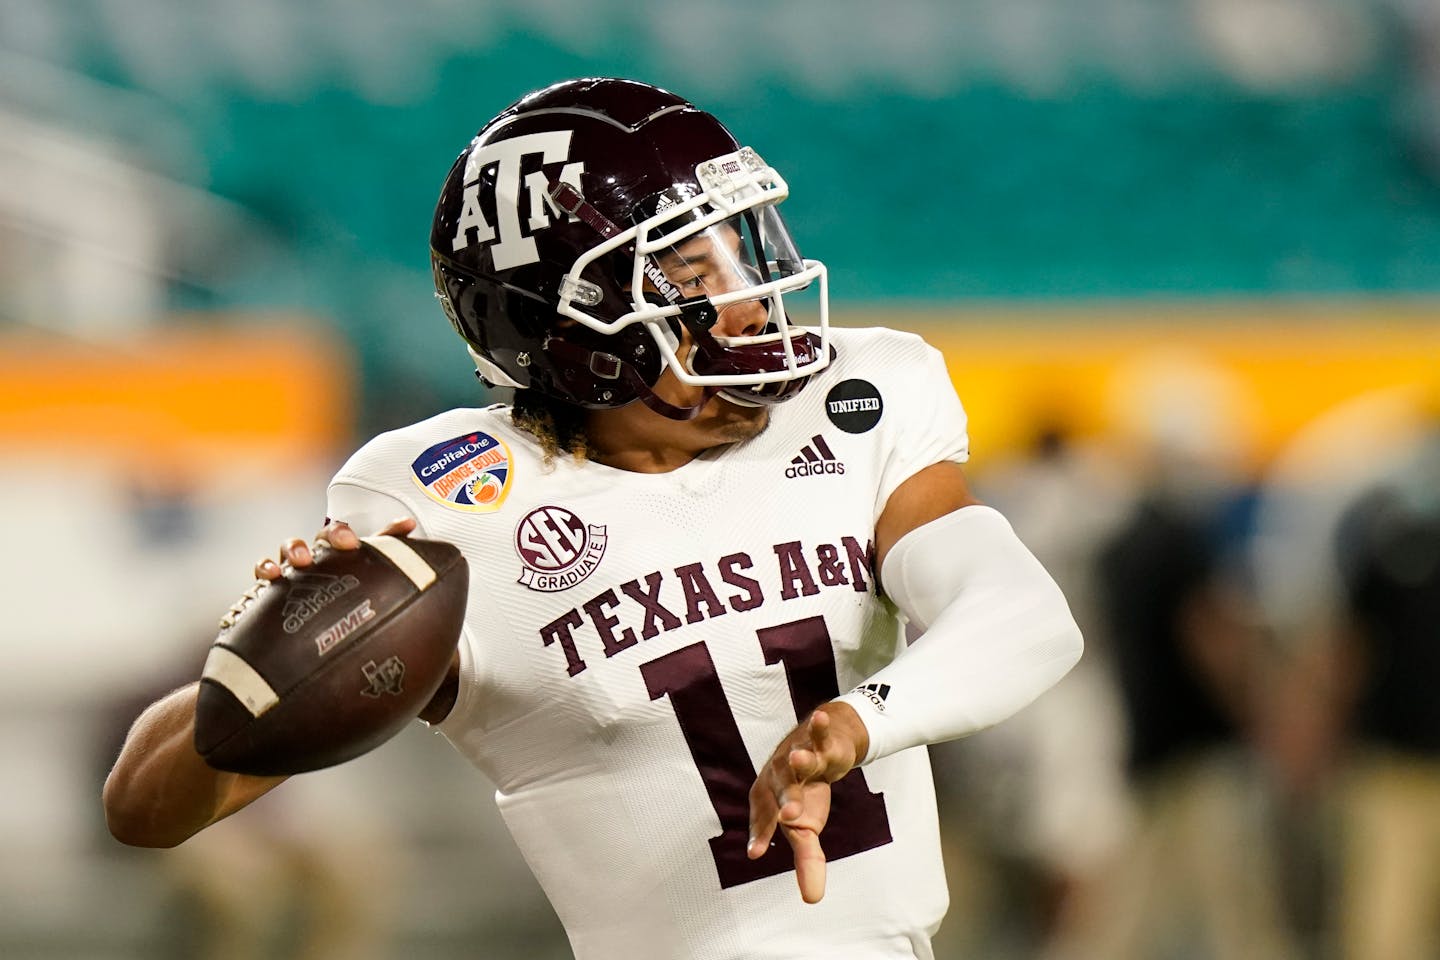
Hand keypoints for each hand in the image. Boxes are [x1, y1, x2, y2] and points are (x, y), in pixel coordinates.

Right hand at [254, 517, 417, 580]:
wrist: (320, 632)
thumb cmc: (346, 594)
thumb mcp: (369, 571)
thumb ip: (389, 548)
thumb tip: (409, 524)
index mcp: (336, 552)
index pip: (338, 535)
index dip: (343, 534)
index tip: (351, 544)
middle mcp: (314, 557)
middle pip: (316, 538)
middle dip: (320, 540)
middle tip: (331, 550)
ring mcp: (291, 570)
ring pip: (287, 548)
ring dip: (293, 549)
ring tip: (300, 562)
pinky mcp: (271, 586)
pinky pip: (263, 570)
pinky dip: (265, 567)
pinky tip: (271, 576)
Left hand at [747, 702, 869, 903]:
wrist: (818, 748)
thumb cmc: (804, 791)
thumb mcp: (806, 827)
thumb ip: (807, 861)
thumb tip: (812, 899)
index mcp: (769, 800)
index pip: (764, 819)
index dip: (760, 834)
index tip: (756, 853)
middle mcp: (779, 777)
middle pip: (782, 789)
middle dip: (787, 800)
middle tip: (790, 816)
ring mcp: (799, 757)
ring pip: (799, 759)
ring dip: (800, 759)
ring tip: (799, 758)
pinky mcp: (819, 741)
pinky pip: (819, 732)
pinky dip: (820, 725)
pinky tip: (821, 716)